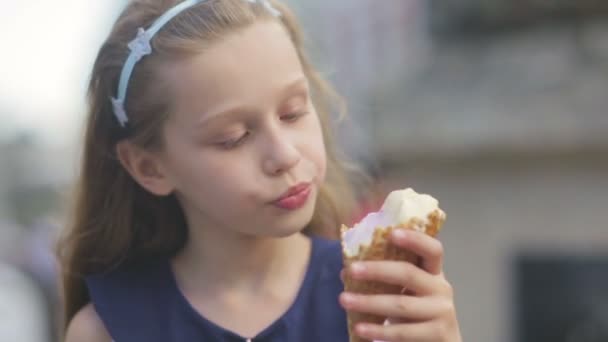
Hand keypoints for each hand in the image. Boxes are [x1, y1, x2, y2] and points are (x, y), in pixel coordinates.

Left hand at [339, 229, 461, 341]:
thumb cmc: (418, 312)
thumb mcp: (409, 292)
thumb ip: (385, 279)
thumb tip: (346, 271)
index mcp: (434, 273)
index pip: (432, 250)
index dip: (415, 239)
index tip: (391, 233)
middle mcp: (441, 289)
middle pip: (409, 274)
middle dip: (377, 270)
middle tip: (351, 270)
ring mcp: (441, 313)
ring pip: (401, 305)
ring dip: (369, 302)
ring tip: (344, 299)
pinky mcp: (436, 335)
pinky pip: (401, 332)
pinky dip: (378, 330)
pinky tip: (360, 327)